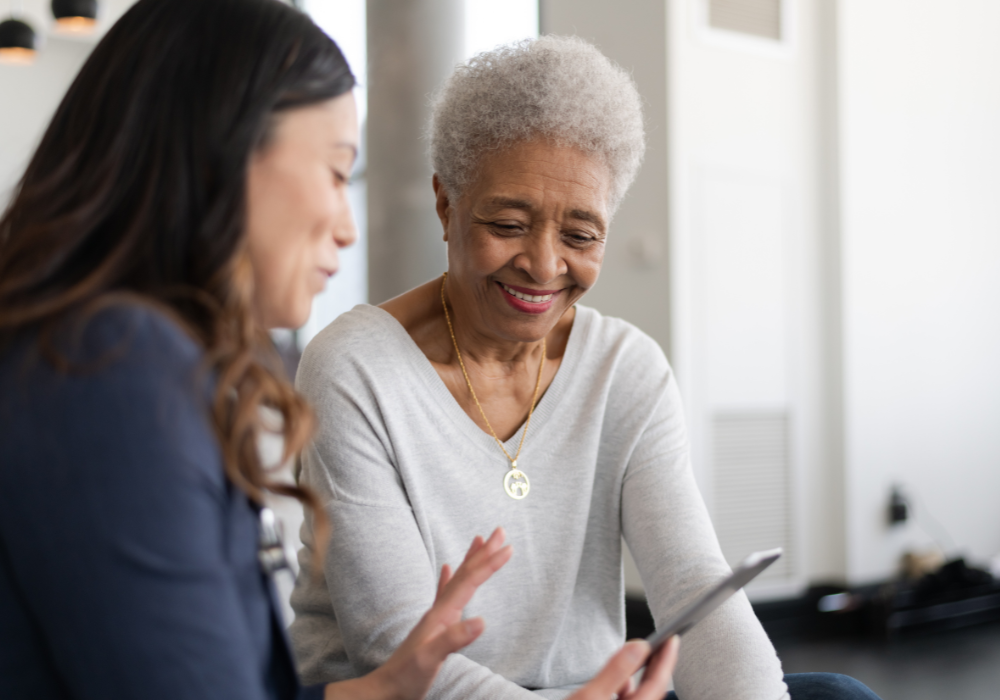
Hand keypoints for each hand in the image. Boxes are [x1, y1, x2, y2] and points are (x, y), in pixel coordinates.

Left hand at [325, 528, 512, 699]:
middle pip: (464, 573)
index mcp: (441, 614)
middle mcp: (438, 610)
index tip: (508, 548)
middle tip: (499, 532)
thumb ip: (454, 639)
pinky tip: (447, 568)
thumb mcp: (431, 659)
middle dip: (483, 553)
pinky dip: (449, 577)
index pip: (469, 582)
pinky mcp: (433, 625)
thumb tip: (482, 621)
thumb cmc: (406, 676)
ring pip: (457, 579)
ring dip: (471, 559)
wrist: (386, 688)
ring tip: (480, 540)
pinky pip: (444, 593)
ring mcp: (435, 616)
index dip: (489, 564)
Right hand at [567, 636, 679, 699]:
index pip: (657, 684)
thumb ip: (616, 670)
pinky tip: (624, 681)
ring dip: (644, 677)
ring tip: (645, 657)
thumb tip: (638, 647)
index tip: (672, 639)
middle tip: (665, 643)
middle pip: (653, 692)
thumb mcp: (591, 696)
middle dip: (659, 667)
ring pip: (642, 698)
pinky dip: (629, 689)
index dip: (666, 659)